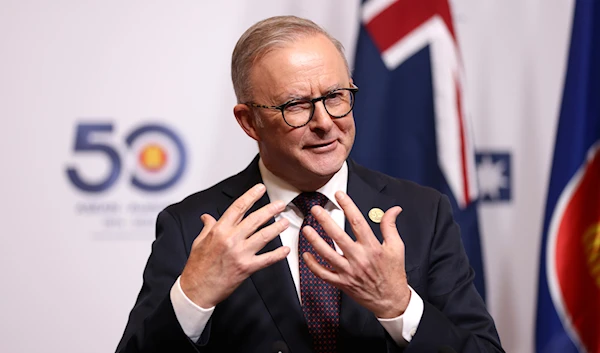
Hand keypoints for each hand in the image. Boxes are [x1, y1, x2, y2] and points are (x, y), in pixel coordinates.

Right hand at [180, 183, 289, 307]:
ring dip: (277, 228)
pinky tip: (285, 250)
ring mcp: (240, 253)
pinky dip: (278, 254)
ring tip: (285, 222)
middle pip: (255, 219)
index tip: (260, 189)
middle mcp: (231, 239)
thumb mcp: (199, 242)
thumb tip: (208, 217)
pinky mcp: (246, 268)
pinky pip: (266, 259)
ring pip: (263, 236)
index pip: (238, 207)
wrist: (196, 290)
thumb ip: (208, 227)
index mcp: (219, 230)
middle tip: (280, 204)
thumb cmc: (197, 267)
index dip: (251, 196)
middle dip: (270, 210)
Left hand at [301, 191, 409, 318]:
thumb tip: (394, 209)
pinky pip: (324, 274)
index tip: (339, 195)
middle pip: (338, 236)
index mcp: (373, 247)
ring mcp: (349, 272)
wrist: (391, 300)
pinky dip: (313, 265)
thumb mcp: (397, 247)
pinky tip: (306, 255)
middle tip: (316, 209)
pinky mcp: (342, 283)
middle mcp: (359, 258)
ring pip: (327, 254)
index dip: (348, 206)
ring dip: (315, 241)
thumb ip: (390, 227)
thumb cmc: (393, 273)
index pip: (358, 222)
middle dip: (325, 221)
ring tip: (306, 229)